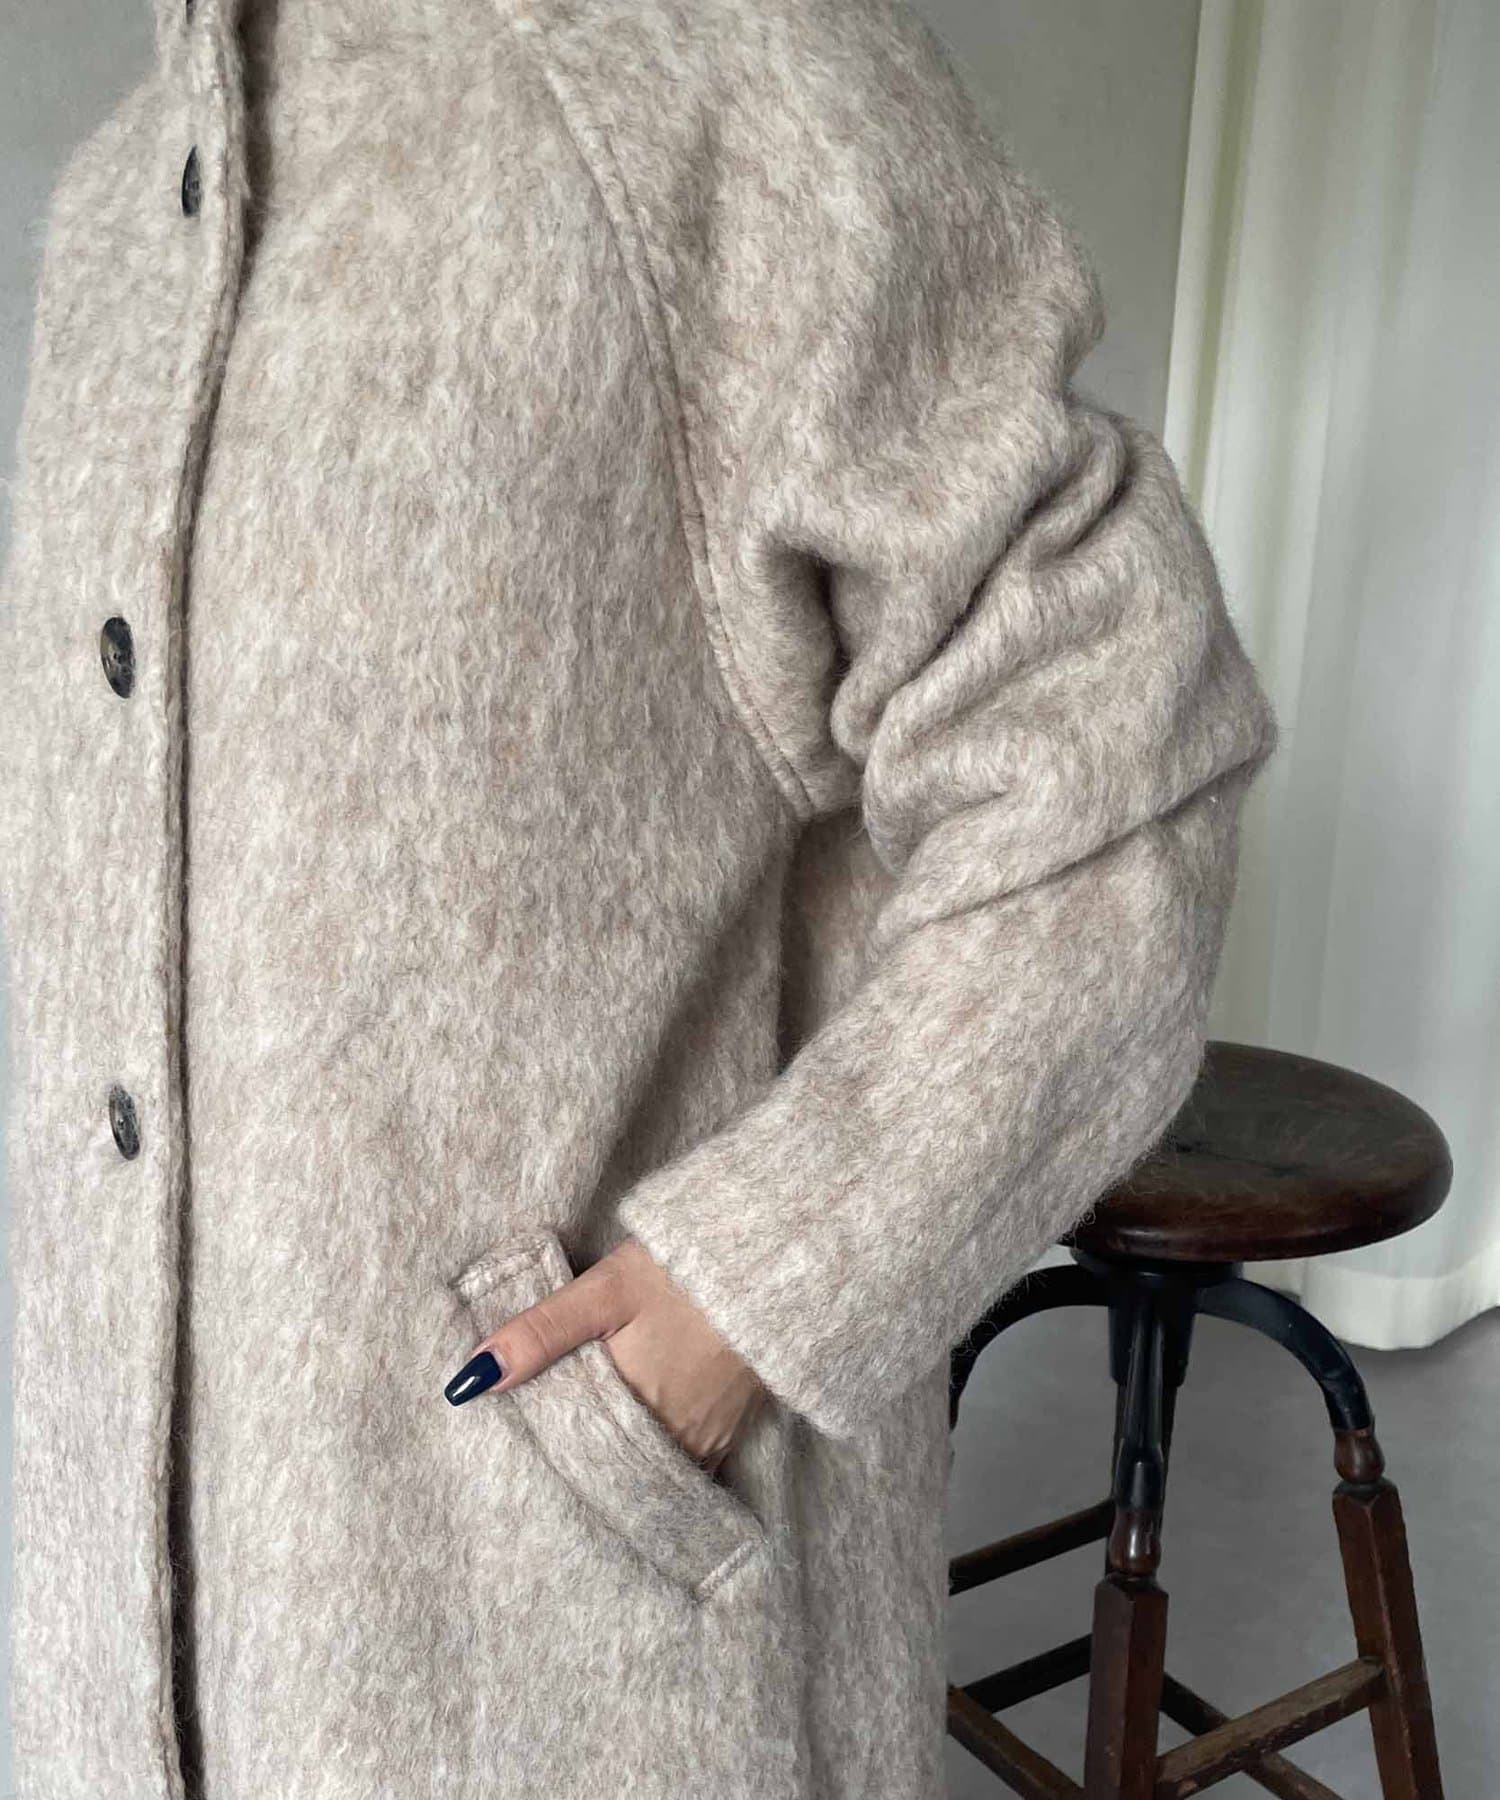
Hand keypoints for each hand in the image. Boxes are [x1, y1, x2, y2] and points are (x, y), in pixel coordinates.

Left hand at [444, 1236, 768, 1472]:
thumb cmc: (682, 1275)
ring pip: (646, 1473)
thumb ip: (538, 1334)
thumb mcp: (603, 1292)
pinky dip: (655, 1460)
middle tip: (539, 1471)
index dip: (542, 1467)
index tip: (513, 1467)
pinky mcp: (729, 1431)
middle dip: (578, 1472)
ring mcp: (705, 1440)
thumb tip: (468, 1381)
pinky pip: (684, 1465)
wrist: (771, 1265)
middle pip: (610, 1474)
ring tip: (582, 1455)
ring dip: (616, 1466)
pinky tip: (636, 1443)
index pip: (572, 1463)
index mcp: (630, 1411)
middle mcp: (670, 1440)